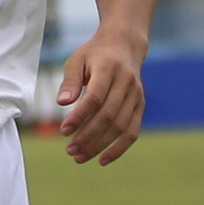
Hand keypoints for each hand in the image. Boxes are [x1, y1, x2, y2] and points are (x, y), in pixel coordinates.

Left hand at [56, 31, 145, 164]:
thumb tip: (62, 103)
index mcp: (108, 68)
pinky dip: (119, 148)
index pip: (95, 98)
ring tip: (79, 157)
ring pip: (121, 127)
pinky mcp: (141, 106)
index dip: (80, 117)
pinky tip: (102, 159)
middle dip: (88, 136)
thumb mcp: (76, 59)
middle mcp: (126, 82)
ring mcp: (136, 95)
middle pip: (108, 116)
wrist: (124, 45)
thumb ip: (69, 81)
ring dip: (100, 145)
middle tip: (69, 150)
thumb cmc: (94, 54)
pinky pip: (133, 132)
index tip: (63, 131)